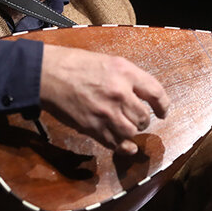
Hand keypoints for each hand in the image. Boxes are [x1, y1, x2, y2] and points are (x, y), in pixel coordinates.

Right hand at [38, 45, 169, 154]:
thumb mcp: (109, 62)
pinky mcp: (93, 127)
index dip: (163, 106)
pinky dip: (124, 148)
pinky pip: (115, 143)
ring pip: (131, 132)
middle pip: (144, 118)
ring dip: (132, 132)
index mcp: (126, 73)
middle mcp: (120, 93)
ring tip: (128, 128)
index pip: (156, 93)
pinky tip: (128, 147)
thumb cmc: (76, 64)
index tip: (163, 112)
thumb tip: (143, 95)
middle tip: (138, 119)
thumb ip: (128, 78)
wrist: (48, 74)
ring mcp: (106, 112)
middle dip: (143, 121)